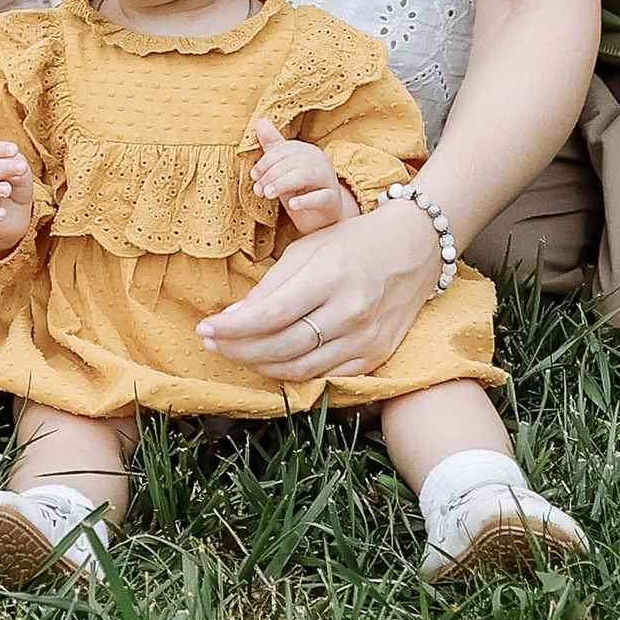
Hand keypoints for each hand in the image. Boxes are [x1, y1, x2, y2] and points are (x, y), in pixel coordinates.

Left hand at [195, 183, 438, 382]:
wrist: (413, 250)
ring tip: (236, 355)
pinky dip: (293, 375)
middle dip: (239, 350)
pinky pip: (325, 376)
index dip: (233, 328)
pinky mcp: (374, 356)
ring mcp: (364, 337)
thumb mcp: (308, 249)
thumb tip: (233, 318)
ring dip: (260, 367)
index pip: (271, 314)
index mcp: (329, 274)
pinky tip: (272, 364)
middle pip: (282, 346)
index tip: (205, 329)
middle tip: (212, 345)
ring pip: (301, 368)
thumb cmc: (352, 243)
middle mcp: (349, 310)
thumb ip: (272, 285)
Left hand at [247, 114, 354, 237]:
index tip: (253, 176)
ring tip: (268, 194)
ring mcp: (328, 180)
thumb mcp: (284, 170)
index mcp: (308, 151)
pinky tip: (292, 205)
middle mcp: (320, 162)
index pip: (286, 149)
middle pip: (294, 161)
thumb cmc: (300, 191)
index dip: (267, 161)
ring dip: (283, 183)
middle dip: (272, 174)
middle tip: (258, 189)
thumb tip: (260, 122)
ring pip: (306, 175)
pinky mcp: (332, 200)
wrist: (321, 218)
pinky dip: (305, 200)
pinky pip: (320, 197)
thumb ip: (273, 148)